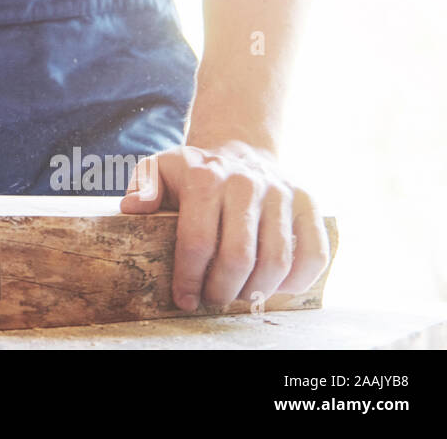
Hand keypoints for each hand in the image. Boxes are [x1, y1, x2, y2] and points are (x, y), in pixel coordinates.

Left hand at [119, 142, 330, 311]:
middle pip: (238, 257)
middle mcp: (246, 182)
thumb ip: (142, 188)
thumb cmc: (193, 170)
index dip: (189, 278)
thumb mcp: (158, 170)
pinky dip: (297, 281)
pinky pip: (314, 253)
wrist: (239, 147)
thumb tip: (132, 209)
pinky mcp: (309, 203)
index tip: (184, 298)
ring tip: (240, 295)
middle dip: (222, 290)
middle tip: (212, 299)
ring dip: (256, 290)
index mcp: (205, 177)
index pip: (197, 240)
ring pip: (276, 261)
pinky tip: (275, 286)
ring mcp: (282, 192)